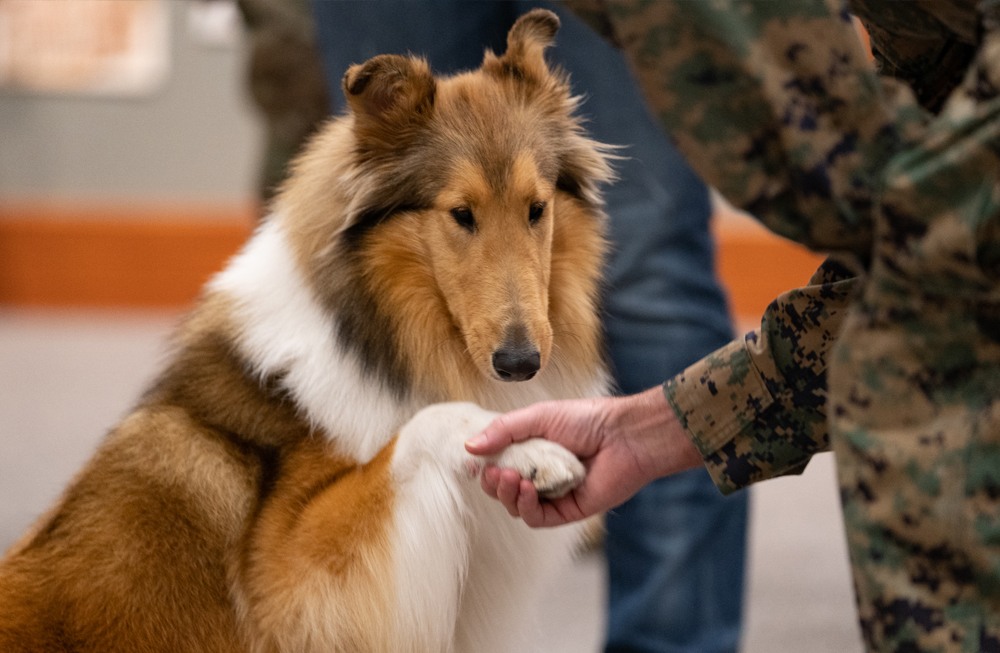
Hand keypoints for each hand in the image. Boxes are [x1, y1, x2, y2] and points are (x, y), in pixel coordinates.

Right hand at [464, 386, 702, 526]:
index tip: (475, 462)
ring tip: (511, 479)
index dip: (484, 466)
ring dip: (507, 495)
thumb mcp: (538, 417)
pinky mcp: (568, 511)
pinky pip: (537, 519)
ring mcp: (553, 494)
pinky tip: (528, 491)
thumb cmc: (586, 419)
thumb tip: (469, 448)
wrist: (624, 435)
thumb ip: (504, 431)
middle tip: (495, 472)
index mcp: (531, 451)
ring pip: (516, 507)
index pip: (498, 465)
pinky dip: (526, 507)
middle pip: (503, 490)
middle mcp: (540, 474)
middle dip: (493, 484)